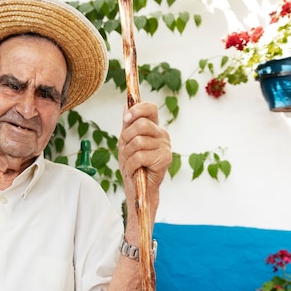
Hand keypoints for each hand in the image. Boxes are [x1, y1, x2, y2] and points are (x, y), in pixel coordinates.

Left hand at [118, 101, 170, 241]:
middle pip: (141, 124)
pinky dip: (131, 165)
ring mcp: (165, 146)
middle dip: (126, 137)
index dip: (137, 110)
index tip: (126, 119)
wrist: (138, 187)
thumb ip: (128, 123)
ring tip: (130, 162)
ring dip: (127, 154)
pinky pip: (139, 156)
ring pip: (138, 142)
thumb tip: (126, 103)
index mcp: (154, 127)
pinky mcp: (164, 159)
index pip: (150, 108)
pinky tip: (134, 170)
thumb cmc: (133, 164)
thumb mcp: (126, 141)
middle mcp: (162, 134)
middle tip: (125, 149)